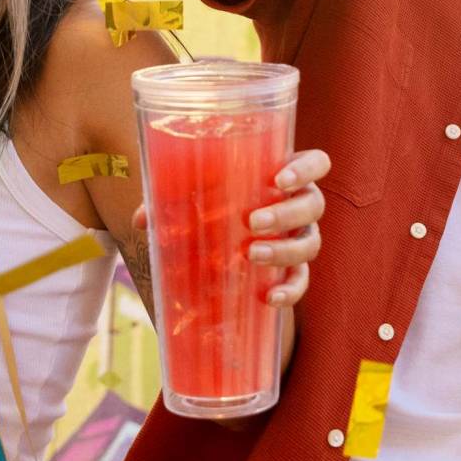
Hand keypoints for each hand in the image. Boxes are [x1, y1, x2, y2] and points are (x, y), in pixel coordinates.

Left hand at [128, 148, 331, 308]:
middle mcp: (301, 205)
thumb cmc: (219, 207)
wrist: (229, 249)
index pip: (317, 163)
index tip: (279, 179)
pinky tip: (269, 297)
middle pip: (314, 204)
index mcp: (286, 176)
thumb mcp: (197, 198)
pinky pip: (302, 281)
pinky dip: (289, 290)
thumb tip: (142, 220)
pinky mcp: (295, 271)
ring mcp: (302, 238)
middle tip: (253, 222)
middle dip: (286, 213)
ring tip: (252, 255)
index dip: (306, 169)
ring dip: (285, 249)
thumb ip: (173, 201)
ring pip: (311, 242)